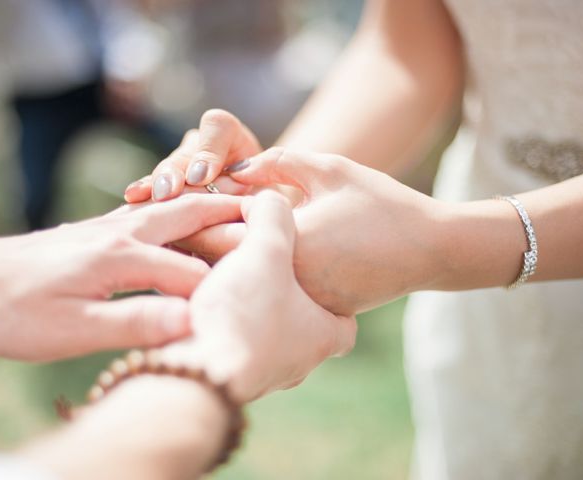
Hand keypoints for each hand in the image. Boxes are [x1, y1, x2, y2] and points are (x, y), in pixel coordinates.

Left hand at [0, 195, 241, 360]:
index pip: (191, 272)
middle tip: (271, 213)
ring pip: (172, 208)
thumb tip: (190, 321)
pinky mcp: (98, 231)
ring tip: (242, 206)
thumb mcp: (70, 330)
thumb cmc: (14, 312)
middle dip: (231, 214)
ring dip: (209, 203)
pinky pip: (152, 214)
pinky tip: (186, 219)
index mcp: (121, 257)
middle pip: (189, 214)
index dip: (226, 287)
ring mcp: (109, 227)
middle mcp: (121, 233)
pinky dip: (180, 210)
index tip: (263, 294)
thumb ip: (133, 322)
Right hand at [124, 109, 261, 202]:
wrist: (262, 219)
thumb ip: (258, 193)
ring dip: (156, 184)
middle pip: (186, 151)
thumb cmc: (272, 206)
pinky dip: (146, 196)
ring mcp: (181, 163)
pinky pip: (155, 189)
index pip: (219, 128)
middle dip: (176, 171)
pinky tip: (133, 199)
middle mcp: (203, 145)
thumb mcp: (273, 195)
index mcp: (234, 137)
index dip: (209, 150)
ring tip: (143, 196)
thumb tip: (245, 206)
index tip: (202, 177)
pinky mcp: (168, 187)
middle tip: (169, 190)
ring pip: (167, 170)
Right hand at [160, 191, 356, 402]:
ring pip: (267, 338)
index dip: (333, 294)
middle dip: (287, 297)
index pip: (345, 321)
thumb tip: (269, 198)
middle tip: (271, 271)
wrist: (195, 374)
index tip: (316, 272)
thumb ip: (272, 215)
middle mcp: (297, 364)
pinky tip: (206, 303)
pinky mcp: (227, 380)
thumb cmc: (243, 314)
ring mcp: (262, 377)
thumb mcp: (265, 250)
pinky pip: (235, 347)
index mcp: (322, 337)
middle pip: (303, 325)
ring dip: (253, 311)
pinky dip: (228, 325)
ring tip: (234, 282)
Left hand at [175, 148, 453, 315]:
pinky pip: (268, 302)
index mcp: (289, 241)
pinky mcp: (315, 317)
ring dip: (212, 270)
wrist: (430, 251)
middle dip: (186, 248)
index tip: (152, 210)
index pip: (216, 233)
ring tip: (176, 255)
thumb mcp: (332, 170)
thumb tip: (233, 166)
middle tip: (154, 234)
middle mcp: (291, 281)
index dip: (181, 220)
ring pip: (243, 288)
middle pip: (221, 266)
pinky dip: (246, 286)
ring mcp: (303, 306)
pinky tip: (228, 273)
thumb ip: (279, 163)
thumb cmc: (383, 204)